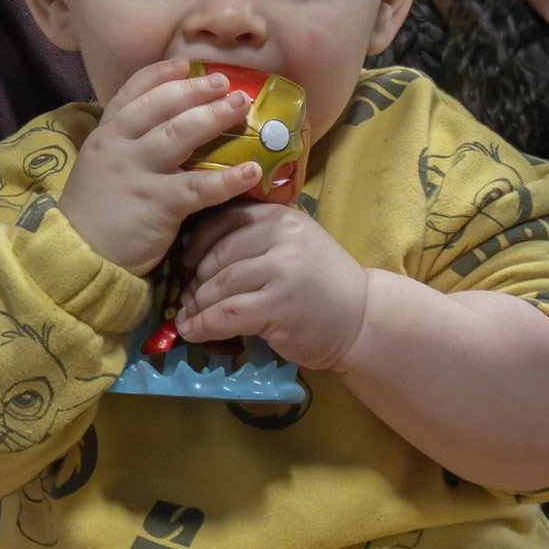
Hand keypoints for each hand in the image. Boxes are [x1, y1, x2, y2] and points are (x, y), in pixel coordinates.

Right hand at [59, 63, 265, 275]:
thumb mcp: (101, 166)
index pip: (132, 93)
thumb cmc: (96, 212)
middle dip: (194, 90)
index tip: (185, 64)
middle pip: (161, 107)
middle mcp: (120, 146)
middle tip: (224, 82)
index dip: (160, 75)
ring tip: (240, 105)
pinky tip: (252, 170)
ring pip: (179, 135)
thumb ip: (126, 145)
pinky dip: (228, 178)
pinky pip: (199, 187)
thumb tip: (166, 127)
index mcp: (106, 135)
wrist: (79, 255)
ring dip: (213, 117)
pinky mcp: (158, 203)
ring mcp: (138, 173)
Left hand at [172, 200, 365, 370]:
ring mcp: (281, 269)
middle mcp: (281, 235)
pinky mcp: (278, 305)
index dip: (196, 244)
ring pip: (219, 285)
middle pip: (217, 255)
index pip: (223, 220)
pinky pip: (227, 313)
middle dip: (195, 280)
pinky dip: (204, 325)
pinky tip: (194, 331)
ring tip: (187, 318)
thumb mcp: (292, 246)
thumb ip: (255, 241)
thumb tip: (194, 254)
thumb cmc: (322, 285)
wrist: (363, 319)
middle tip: (185, 298)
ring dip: (197, 306)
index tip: (185, 263)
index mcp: (280, 216)